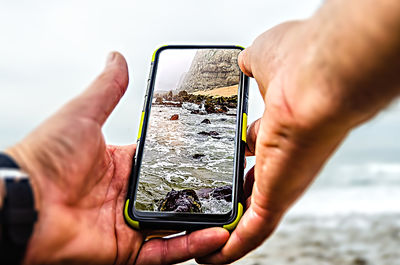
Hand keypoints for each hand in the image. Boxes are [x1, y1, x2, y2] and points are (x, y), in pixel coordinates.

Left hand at [6, 52, 228, 263]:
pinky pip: (165, 252)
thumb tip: (117, 58)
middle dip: (201, 192)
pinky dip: (191, 245)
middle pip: (173, 195)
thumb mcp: (83, 114)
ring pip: (176, 226)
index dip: (186, 157)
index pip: (162, 161)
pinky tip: (216, 235)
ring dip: (205, 221)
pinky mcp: (126, 251)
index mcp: (121, 165)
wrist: (23, 202)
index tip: (213, 151)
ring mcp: (128, 225)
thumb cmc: (46, 157)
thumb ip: (107, 89)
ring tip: (232, 212)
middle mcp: (127, 196)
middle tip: (231, 185)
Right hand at [198, 20, 380, 263]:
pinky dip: (233, 248)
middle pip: (253, 186)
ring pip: (253, 217)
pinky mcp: (276, 197)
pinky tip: (213, 259)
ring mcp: (280, 179)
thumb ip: (251, 66)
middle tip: (209, 210)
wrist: (318, 76)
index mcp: (278, 127)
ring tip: (205, 244)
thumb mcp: (263, 59)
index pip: (255, 149)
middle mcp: (281, 157)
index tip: (223, 163)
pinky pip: (253, 232)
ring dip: (229, 233)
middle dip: (232, 197)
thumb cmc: (300, 62)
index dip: (237, 157)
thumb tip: (245, 64)